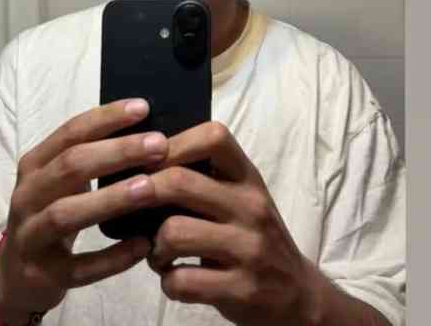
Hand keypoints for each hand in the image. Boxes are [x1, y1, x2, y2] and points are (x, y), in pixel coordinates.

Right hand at [0, 98, 167, 322]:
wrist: (16, 276)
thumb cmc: (52, 214)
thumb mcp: (61, 182)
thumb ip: (92, 157)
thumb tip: (146, 131)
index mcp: (34, 166)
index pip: (70, 133)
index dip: (105, 118)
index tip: (143, 108)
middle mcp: (26, 196)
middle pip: (70, 166)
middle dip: (117, 152)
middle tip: (159, 145)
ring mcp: (31, 237)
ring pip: (66, 213)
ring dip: (110, 198)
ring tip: (150, 187)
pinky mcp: (42, 275)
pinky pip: (79, 268)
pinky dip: (111, 258)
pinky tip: (143, 245)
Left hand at [145, 121, 321, 325]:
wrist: (297, 293)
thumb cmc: (252, 236)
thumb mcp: (240, 198)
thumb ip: (203, 180)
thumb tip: (139, 166)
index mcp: (248, 178)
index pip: (213, 137)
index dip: (172, 143)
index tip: (148, 161)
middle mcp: (251, 206)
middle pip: (179, 181)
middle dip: (141, 194)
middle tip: (133, 207)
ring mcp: (249, 248)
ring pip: (174, 232)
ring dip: (153, 246)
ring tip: (159, 252)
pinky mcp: (242, 288)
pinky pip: (182, 280)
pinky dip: (167, 282)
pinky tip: (175, 278)